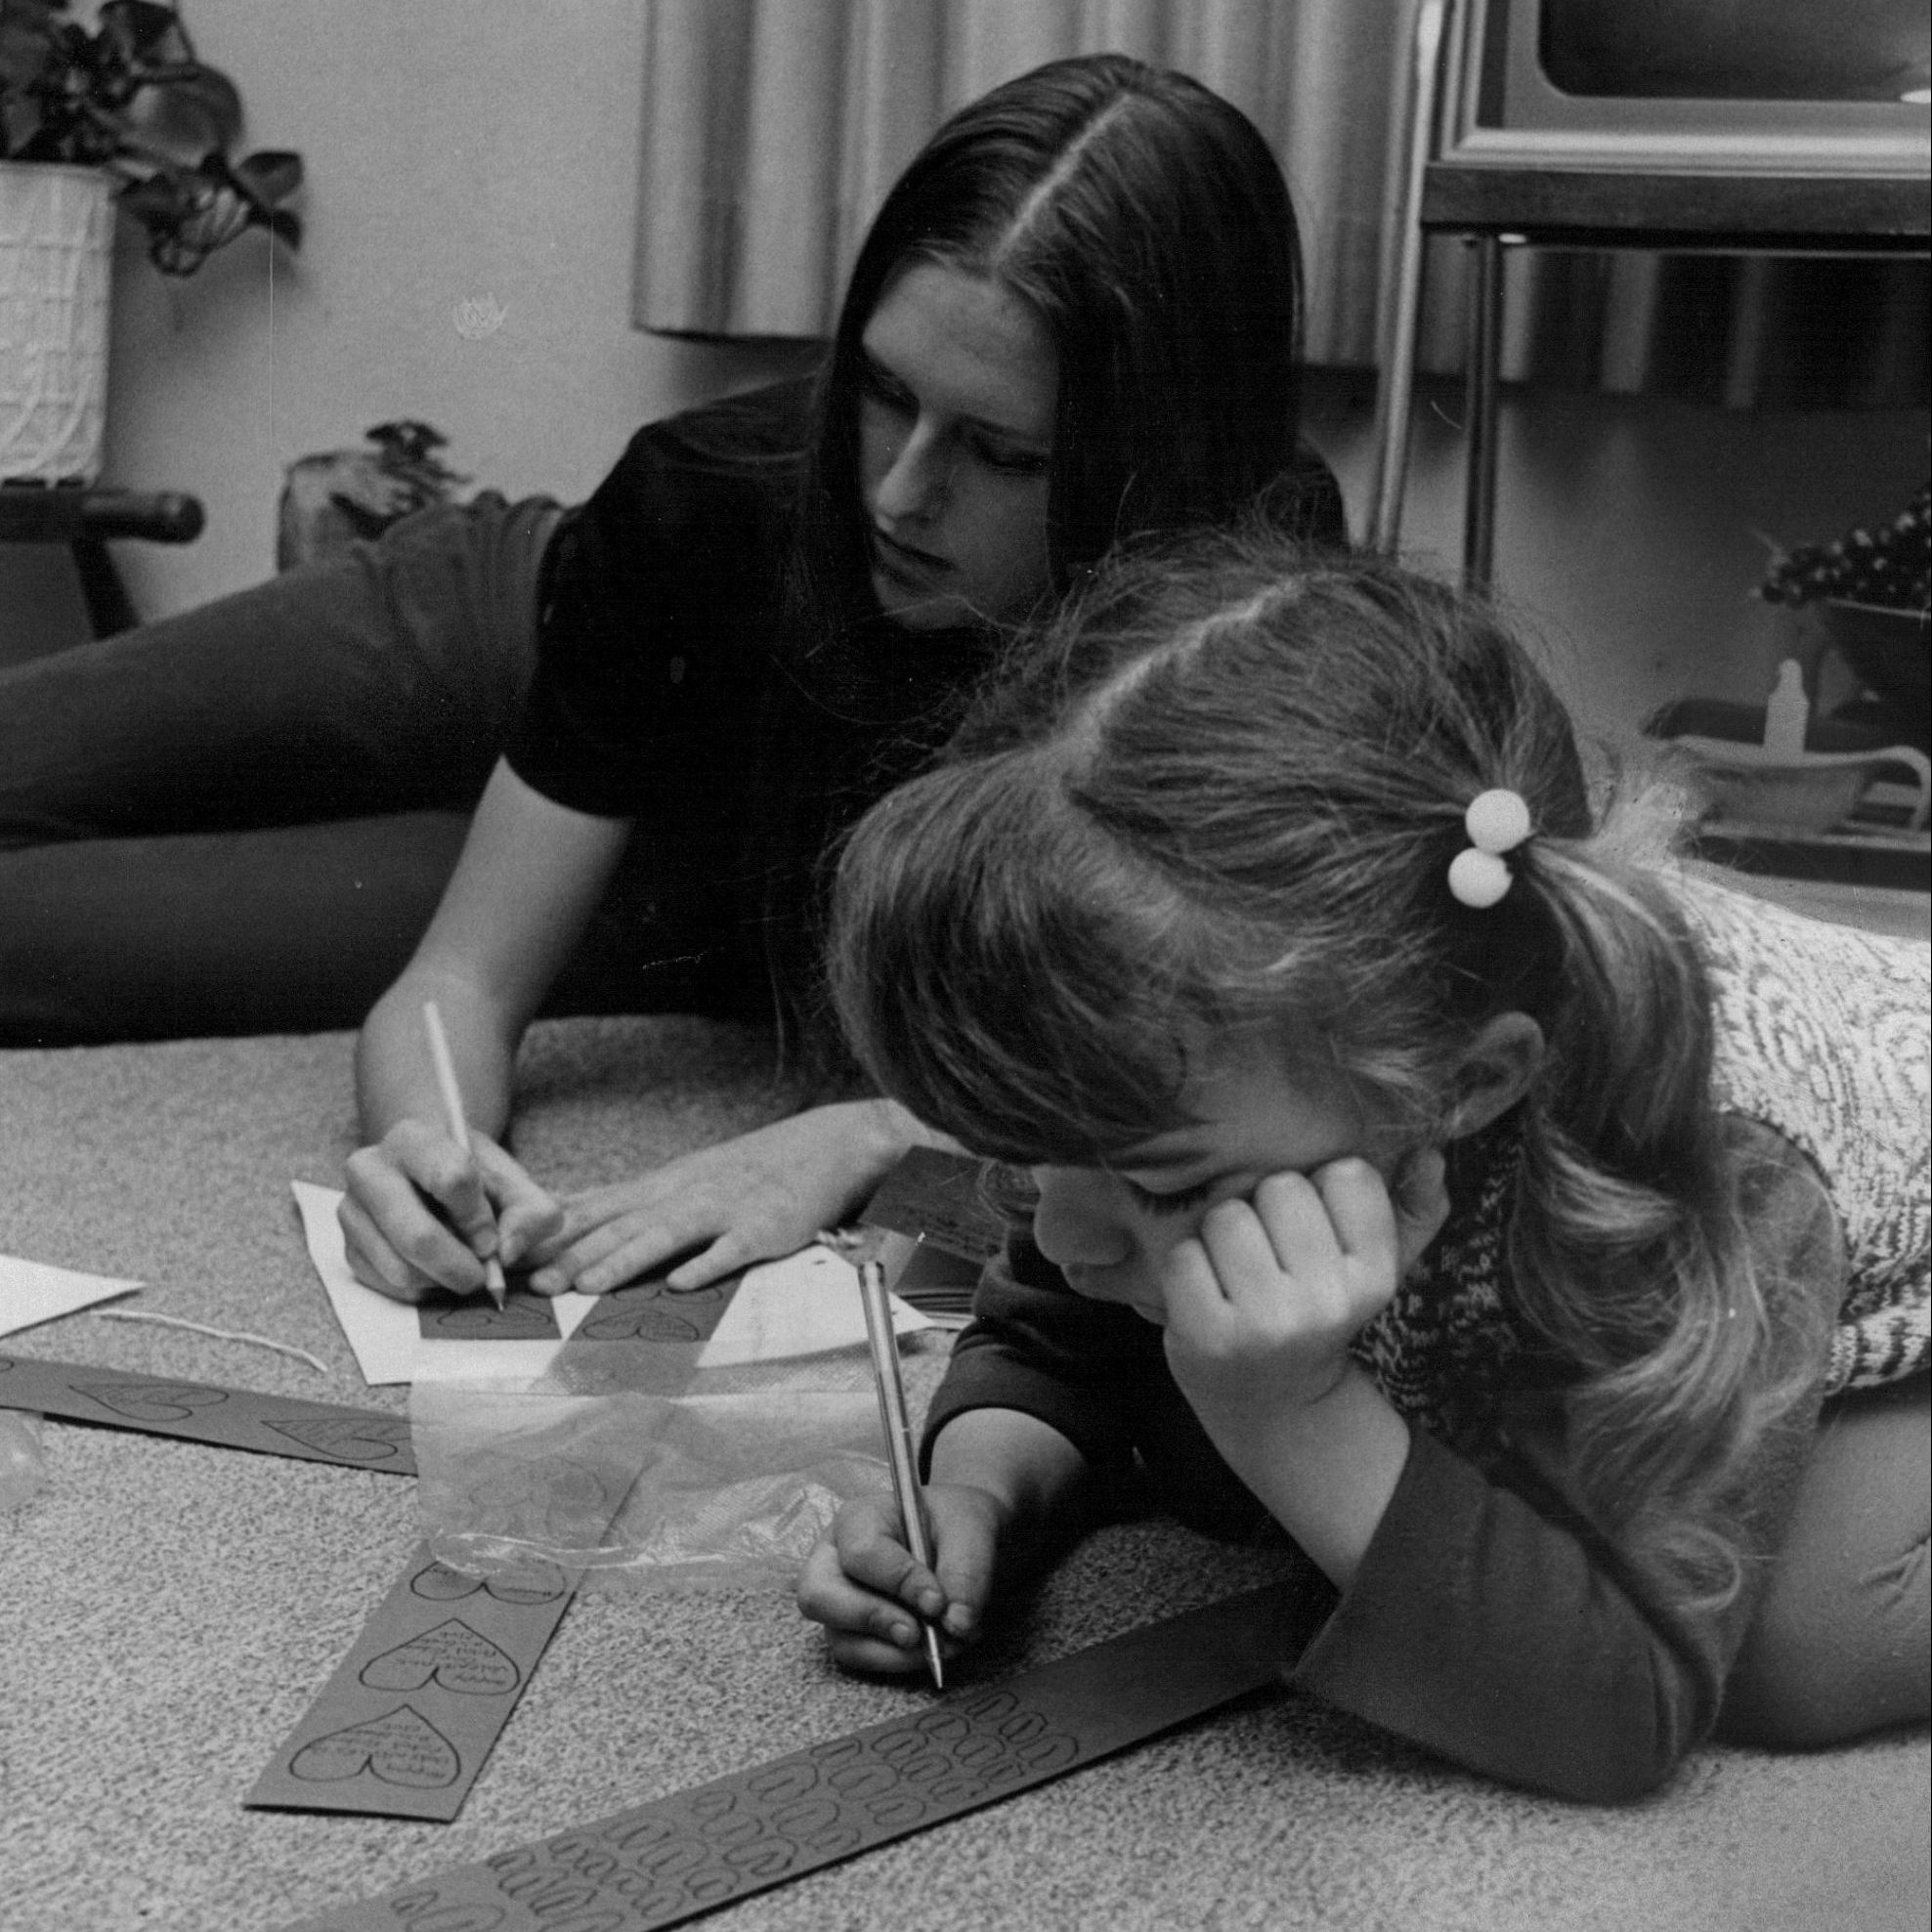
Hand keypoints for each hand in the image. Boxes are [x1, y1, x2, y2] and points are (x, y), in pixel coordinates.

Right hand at [340, 1118, 563, 1301]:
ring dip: (442, 1281)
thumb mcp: (515, 1184)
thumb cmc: (477, 1179)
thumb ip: (532, 1213)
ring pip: (401, 1270)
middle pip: (417, 1236)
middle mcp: (369, 1169)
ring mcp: (352, 1210)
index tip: (491, 1237)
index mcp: (413, 1138)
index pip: (451, 1179)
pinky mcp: (349, 1247)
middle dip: (460, 1266)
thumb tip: (508, 1253)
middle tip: (482, 1275)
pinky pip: (389, 1287)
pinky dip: (423, 1289)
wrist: (433, 1176)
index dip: (479, 1218)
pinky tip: (436, 1269)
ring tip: (461, 1265)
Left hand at [523, 1101, 918, 1295]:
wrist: (829, 1146)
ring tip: (586, 1287)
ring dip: (623, 1260)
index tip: (508, 1254)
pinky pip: (734, 1248)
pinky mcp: (766, 1228)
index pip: (597, 1207)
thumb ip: (636, 1202)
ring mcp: (726, 1209)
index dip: (552, 1232)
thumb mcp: (688, 1178)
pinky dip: (709, 1264)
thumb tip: (574, 1216)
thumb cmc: (754, 1170)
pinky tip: (685, 1284)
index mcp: (664, 1185)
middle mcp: (686, 1194)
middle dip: (572, 1254)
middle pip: (621, 1224)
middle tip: (530, 1284)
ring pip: (665, 1234)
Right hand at [795, 1484, 1003, 1676]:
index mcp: (858, 1519)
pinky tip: (937, 1647)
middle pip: (817, 1597)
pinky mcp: (851, 1633)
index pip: (861, 1553)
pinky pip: (861, 1659)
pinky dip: (900, 1662)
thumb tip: (956, 1624)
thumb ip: (966, 1573)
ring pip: (839, 1639)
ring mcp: (838, 1601)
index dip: (898, 1581)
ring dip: (894, 1652)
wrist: (963, 1544)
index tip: (936, 1602)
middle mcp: (834, 1560)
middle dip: (872, 1620)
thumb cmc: (956, 1526)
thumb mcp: (971, 1532)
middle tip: (918, 1634)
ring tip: (945, 1643)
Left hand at [1161, 1149, 1448, 1419]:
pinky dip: (1187, 1269)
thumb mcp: (1374, 1268)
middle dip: (1266, 1208)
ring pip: (1227, 1216)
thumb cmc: (1317, 1311)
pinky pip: (1184, 1257)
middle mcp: (1328, 1302)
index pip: (1348, 1175)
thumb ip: (1414, 1208)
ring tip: (1234, 1270)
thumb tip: (1429, 1152)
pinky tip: (1206, 1294)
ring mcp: (1267, 1323)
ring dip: (1220, 1236)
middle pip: (1281, 1187)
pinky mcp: (1209, 1337)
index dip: (1322, 1190)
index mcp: (1375, 1276)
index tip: (1315, 1228)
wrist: (1272, 1401)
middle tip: (1267, 1253)